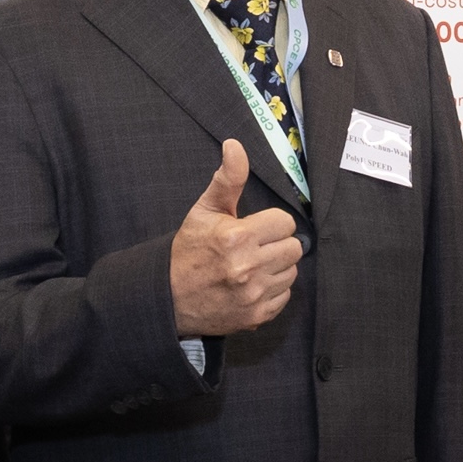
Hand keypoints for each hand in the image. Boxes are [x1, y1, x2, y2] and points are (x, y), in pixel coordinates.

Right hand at [170, 140, 302, 337]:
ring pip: (291, 272)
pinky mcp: (256, 316)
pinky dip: (272, 290)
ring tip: (252, 266)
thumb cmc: (189, 250)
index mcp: (237, 237)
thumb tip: (235, 145)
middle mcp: (248, 268)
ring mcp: (253, 295)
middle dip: (276, 244)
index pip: (285, 223)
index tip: (254, 229)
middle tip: (254, 247)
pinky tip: (252, 285)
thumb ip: (228, 178)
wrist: (169, 297)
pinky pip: (284, 296)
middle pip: (293, 248)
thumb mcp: (205, 210)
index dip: (270, 223)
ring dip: (276, 267)